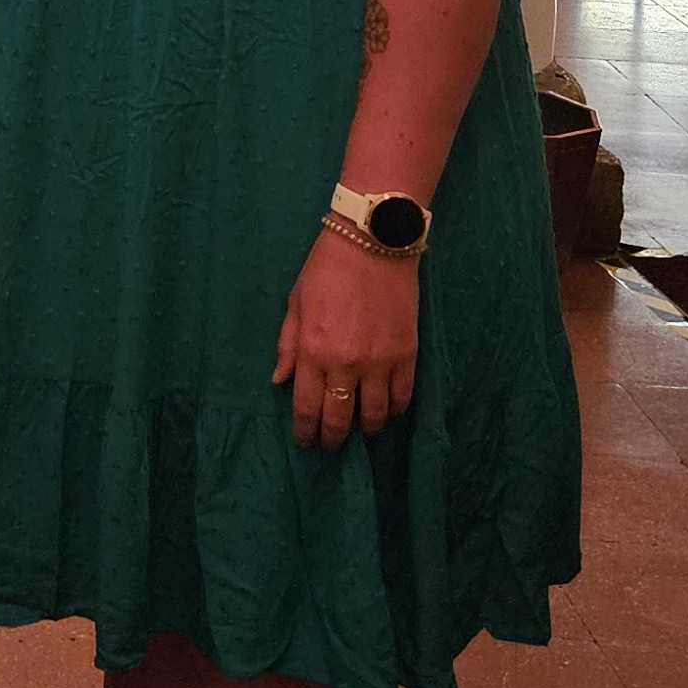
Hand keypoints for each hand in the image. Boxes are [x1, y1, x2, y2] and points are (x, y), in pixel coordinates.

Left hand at [273, 221, 418, 448]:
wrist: (374, 242)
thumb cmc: (327, 269)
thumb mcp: (296, 303)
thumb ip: (288, 345)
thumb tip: (280, 381)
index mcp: (314, 351)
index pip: (307, 407)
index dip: (306, 431)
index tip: (305, 441)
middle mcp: (346, 363)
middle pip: (340, 418)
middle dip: (332, 438)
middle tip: (330, 445)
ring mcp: (380, 362)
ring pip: (375, 415)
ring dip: (366, 429)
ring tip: (360, 431)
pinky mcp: (407, 354)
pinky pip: (403, 397)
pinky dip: (394, 410)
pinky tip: (386, 411)